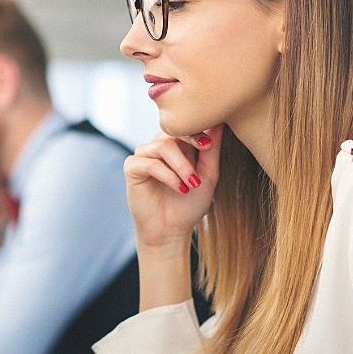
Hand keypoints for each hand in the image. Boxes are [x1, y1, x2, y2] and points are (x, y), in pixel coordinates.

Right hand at [123, 125, 222, 250]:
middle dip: (191, 143)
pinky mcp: (132, 168)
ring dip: (181, 165)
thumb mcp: (207, 175)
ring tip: (192, 184)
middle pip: (173, 132)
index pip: (185, 125)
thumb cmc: (189, 204)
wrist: (170, 231)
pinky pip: (150, 163)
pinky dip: (168, 175)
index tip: (210, 144)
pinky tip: (180, 189)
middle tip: (205, 153)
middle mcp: (158, 146)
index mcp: (176, 145)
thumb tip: (220, 122)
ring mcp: (143, 156)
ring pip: (162, 146)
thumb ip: (212, 150)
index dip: (198, 129)